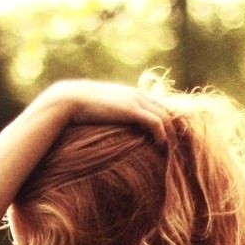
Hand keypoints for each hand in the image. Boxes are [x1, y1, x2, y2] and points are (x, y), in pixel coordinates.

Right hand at [36, 80, 171, 143]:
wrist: (69, 100)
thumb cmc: (79, 108)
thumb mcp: (98, 110)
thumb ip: (108, 115)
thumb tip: (107, 128)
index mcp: (131, 94)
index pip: (158, 105)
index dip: (166, 121)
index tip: (168, 138)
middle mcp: (137, 95)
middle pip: (167, 110)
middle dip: (174, 128)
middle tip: (176, 147)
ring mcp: (135, 101)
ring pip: (165, 116)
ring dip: (170, 134)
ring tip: (170, 150)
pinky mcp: (131, 110)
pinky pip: (156, 122)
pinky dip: (162, 135)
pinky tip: (160, 146)